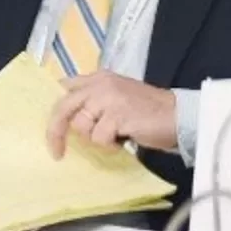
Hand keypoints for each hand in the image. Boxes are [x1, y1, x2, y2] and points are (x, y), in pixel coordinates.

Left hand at [46, 72, 176, 157]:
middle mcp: (100, 84)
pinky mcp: (117, 114)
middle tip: (56, 152)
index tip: (52, 131)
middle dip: (55, 132)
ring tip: (116, 137)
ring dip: (96, 139)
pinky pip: (99, 137)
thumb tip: (70, 121)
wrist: (177, 116)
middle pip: (63, 107)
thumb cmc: (147, 112)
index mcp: (99, 78)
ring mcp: (108, 97)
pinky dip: (110, 145)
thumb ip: (96, 102)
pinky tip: (124, 139)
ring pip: (82, 126)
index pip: (65, 88)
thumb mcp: (117, 99)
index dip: (56, 110)